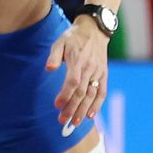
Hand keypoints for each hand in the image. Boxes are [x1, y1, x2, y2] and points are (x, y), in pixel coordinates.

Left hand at [46, 19, 110, 133]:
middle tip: (62, 120)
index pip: (72, 82)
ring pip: (92, 95)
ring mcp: (98, 72)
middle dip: (72, 108)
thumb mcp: (60, 42)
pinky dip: (97, 104)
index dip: (65, 95)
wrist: (95, 29)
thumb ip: (54, 56)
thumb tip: (48, 68)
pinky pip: (102, 91)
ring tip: (75, 122)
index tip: (57, 105)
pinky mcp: (103, 74)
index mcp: (78, 60)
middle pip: (82, 92)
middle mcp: (89, 68)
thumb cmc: (74, 37)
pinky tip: (90, 115)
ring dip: (83, 110)